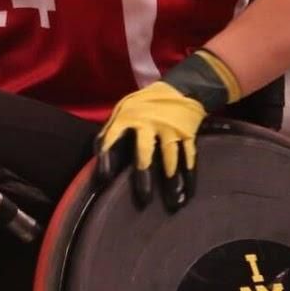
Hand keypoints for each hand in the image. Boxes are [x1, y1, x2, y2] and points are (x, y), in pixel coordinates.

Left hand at [96, 49, 237, 211]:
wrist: (179, 89)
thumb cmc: (144, 105)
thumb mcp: (124, 110)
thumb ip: (113, 131)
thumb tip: (100, 155)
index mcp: (127, 117)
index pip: (112, 138)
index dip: (106, 158)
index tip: (103, 179)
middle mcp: (148, 123)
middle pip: (144, 151)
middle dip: (143, 175)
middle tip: (144, 199)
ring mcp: (170, 129)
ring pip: (170, 157)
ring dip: (172, 180)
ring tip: (173, 202)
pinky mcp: (188, 134)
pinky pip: (189, 156)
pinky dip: (189, 174)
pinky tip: (188, 192)